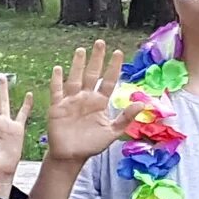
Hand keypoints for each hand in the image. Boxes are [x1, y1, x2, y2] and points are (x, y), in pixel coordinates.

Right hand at [43, 40, 116, 164]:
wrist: (71, 156)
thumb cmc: (91, 145)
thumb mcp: (112, 132)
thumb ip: (126, 118)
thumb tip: (142, 104)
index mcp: (100, 103)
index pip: (109, 81)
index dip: (113, 67)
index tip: (118, 53)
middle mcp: (86, 98)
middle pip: (92, 74)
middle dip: (96, 59)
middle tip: (100, 43)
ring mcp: (71, 101)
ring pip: (75, 78)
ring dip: (78, 65)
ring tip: (81, 50)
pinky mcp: (57, 107)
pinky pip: (57, 91)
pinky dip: (56, 80)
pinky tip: (58, 69)